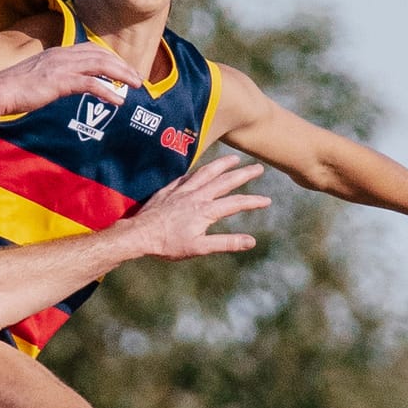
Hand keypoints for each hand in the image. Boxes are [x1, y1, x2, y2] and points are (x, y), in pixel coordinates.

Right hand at [0, 41, 137, 121]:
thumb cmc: (13, 89)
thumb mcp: (36, 77)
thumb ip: (52, 77)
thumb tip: (59, 85)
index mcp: (57, 53)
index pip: (91, 49)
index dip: (109, 57)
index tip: (122, 68)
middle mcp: (62, 55)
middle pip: (100, 55)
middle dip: (122, 65)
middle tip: (137, 77)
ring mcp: (62, 67)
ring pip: (101, 65)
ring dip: (121, 75)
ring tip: (136, 85)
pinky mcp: (60, 81)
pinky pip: (91, 84)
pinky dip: (108, 91)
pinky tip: (118, 101)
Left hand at [127, 151, 268, 261]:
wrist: (140, 234)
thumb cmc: (168, 244)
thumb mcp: (200, 248)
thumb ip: (226, 243)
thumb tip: (251, 241)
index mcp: (206, 210)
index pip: (236, 203)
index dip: (253, 201)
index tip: (267, 200)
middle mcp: (197, 196)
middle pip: (225, 181)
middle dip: (244, 174)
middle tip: (258, 167)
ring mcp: (183, 190)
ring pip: (207, 172)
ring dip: (222, 164)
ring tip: (234, 159)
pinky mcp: (170, 189)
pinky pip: (187, 175)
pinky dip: (198, 170)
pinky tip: (201, 168)